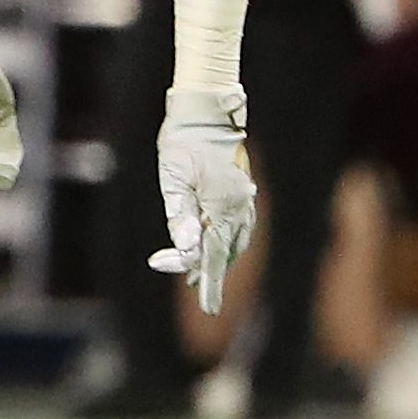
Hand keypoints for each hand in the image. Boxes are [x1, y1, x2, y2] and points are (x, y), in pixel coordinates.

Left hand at [150, 85, 254, 313]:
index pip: (215, 255)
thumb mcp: (173, 179)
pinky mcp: (242, 189)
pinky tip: (220, 245)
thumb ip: (179, 215)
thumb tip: (186, 248)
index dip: (209, 282)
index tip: (208, 308)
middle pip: (227, 251)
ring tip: (203, 276)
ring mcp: (244, 198)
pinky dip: (230, 240)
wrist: (206, 109)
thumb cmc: (182, 142)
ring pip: (235, 239)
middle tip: (202, 297)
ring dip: (221, 258)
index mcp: (222, 207)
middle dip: (212, 273)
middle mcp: (239, 206)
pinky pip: (240, 225)